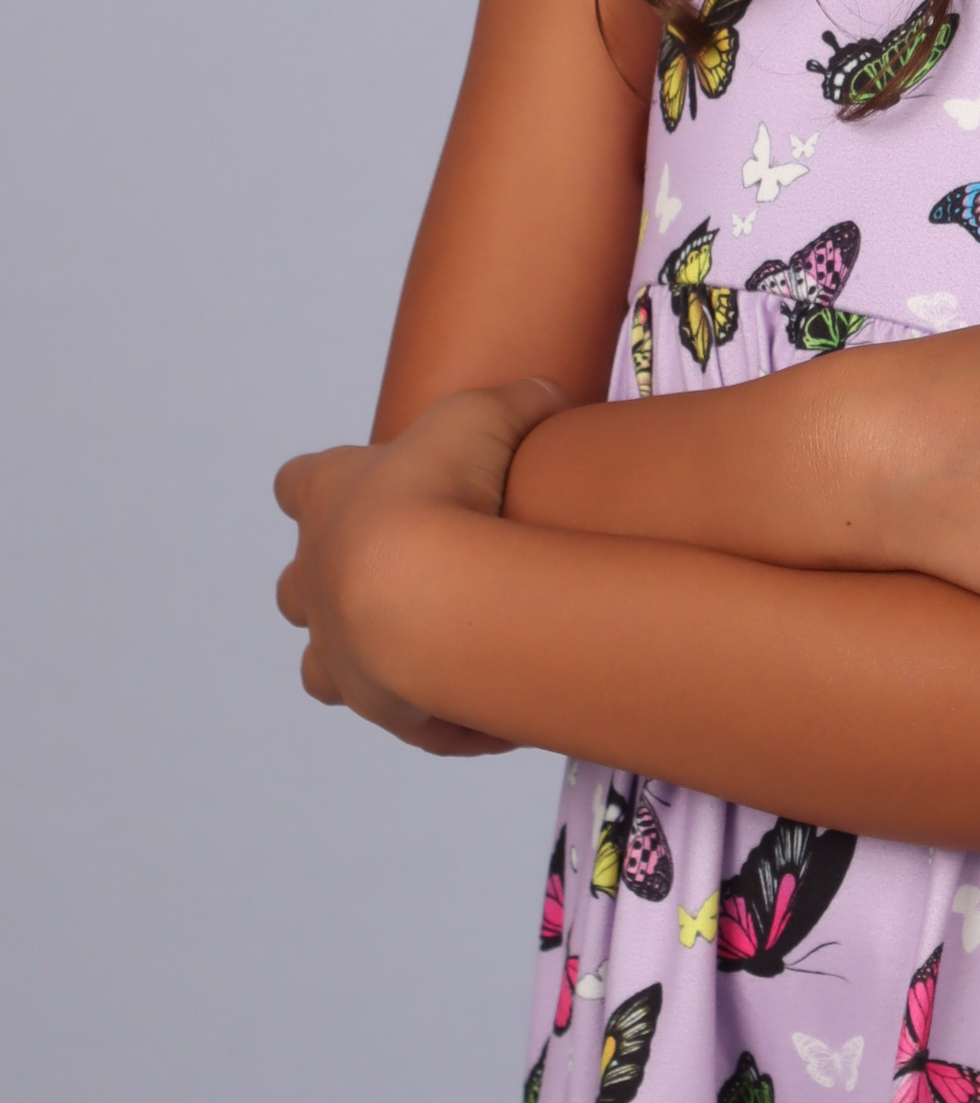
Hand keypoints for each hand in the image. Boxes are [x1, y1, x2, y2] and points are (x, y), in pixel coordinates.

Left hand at [274, 379, 568, 754]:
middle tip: (407, 571)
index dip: (321, 482)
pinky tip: (488, 708)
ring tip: (427, 647)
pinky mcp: (377, 705)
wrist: (422, 590)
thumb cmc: (436, 486)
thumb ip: (517, 400)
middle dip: (336, 582)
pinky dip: (440, 716)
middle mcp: (314, 577)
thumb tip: (547, 395)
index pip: (297, 482)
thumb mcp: (483, 413)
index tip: (364, 480)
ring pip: (320, 667)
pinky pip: (407, 720)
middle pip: (295, 586)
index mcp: (326, 496)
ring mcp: (335, 649)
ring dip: (364, 657)